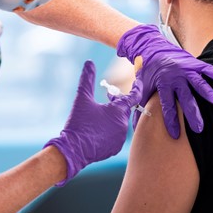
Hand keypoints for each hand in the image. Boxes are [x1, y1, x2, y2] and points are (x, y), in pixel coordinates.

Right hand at [45, 60, 141, 185]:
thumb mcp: (82, 98)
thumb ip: (87, 79)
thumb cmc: (78, 123)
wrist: (73, 150)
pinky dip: (110, 130)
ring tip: (101, 114)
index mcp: (118, 111)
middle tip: (108, 97)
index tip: (139, 83)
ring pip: (120, 122)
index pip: (133, 97)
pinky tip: (99, 129)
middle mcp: (123, 125)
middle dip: (117, 103)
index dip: (136, 88)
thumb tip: (89, 62)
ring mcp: (120, 138)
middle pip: (124, 110)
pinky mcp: (115, 148)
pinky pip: (116, 135)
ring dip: (113, 117)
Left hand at [116, 24, 212, 137]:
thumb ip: (138, 104)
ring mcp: (185, 69)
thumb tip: (133, 124)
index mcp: (161, 84)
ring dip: (208, 93)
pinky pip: (206, 68)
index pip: (167, 106)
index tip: (175, 135)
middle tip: (199, 129)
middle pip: (185, 98)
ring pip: (198, 83)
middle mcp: (175, 77)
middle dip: (192, 115)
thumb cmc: (147, 71)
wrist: (151, 47)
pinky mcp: (193, 63)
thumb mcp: (140, 86)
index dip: (170, 121)